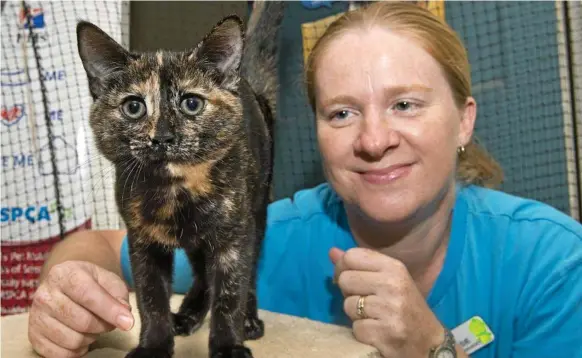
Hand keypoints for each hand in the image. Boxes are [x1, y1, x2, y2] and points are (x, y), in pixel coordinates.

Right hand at [28, 260, 133, 357]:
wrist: (63, 285)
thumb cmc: (89, 282)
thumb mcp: (107, 279)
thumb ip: (118, 295)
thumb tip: (124, 315)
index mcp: (64, 274)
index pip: (88, 296)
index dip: (110, 311)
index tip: (127, 323)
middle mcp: (45, 294)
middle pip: (82, 322)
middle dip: (103, 326)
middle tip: (108, 322)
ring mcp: (36, 316)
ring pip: (73, 340)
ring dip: (91, 338)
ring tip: (93, 327)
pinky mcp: (33, 336)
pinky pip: (61, 354)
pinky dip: (77, 351)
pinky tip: (80, 338)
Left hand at [330, 247, 445, 357]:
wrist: (429, 343)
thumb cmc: (406, 307)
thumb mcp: (389, 279)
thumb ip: (361, 265)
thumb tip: (332, 252)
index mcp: (394, 267)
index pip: (352, 256)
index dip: (343, 268)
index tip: (351, 281)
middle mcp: (393, 284)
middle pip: (345, 279)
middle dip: (349, 293)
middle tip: (366, 302)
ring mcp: (389, 309)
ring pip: (347, 305)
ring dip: (355, 315)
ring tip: (374, 317)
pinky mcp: (385, 333)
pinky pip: (355, 328)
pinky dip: (362, 332)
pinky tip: (377, 331)